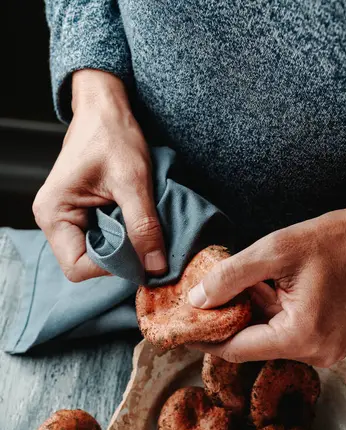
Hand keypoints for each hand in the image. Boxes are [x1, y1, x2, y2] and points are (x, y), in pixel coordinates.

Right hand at [33, 69, 166, 281]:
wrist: (106, 110)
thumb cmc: (111, 135)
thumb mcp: (133, 181)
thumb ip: (144, 226)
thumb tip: (155, 266)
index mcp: (54, 214)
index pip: (78, 267)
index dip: (112, 267)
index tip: (142, 254)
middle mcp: (54, 222)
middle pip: (86, 265)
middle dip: (120, 259)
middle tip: (147, 242)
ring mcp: (67, 220)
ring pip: (97, 256)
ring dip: (123, 249)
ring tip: (141, 229)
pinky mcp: (82, 217)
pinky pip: (103, 242)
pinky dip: (123, 239)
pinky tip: (136, 224)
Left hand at [189, 205, 345, 365]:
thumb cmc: (331, 241)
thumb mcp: (274, 250)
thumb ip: (230, 277)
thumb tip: (197, 301)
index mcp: (302, 336)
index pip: (238, 349)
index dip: (207, 339)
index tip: (183, 329)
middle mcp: (316, 354)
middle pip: (252, 346)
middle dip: (227, 323)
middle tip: (202, 303)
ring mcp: (325, 350)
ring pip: (268, 340)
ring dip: (249, 317)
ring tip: (235, 288)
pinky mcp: (329, 342)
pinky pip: (286, 335)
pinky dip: (268, 316)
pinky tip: (261, 291)